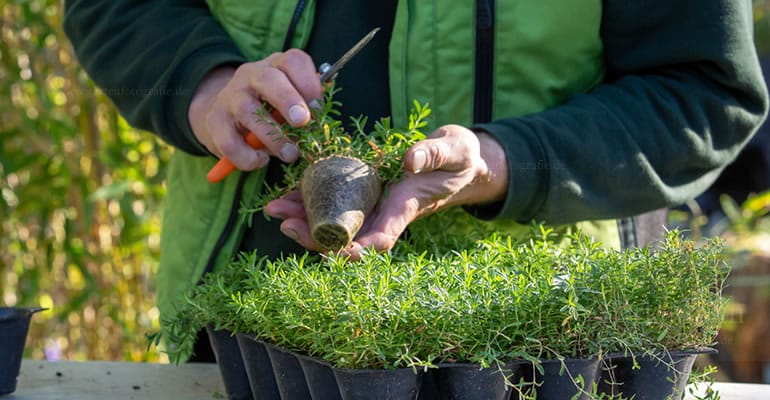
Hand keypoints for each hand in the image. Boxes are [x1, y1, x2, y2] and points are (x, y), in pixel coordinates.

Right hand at [188, 49, 322, 169]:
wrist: (224, 116)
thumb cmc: (269, 109)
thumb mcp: (290, 101)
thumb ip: (308, 104)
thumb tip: (323, 112)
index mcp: (276, 66)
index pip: (293, 60)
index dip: (309, 83)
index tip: (318, 107)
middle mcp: (251, 75)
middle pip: (268, 79)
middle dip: (288, 100)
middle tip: (303, 123)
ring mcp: (230, 97)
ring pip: (248, 111)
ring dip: (274, 138)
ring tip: (291, 154)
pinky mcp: (215, 122)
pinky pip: (230, 142)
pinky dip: (248, 157)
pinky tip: (261, 160)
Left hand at [265, 124, 508, 257]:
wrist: (459, 161)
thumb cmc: (460, 158)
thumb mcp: (454, 151)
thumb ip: (435, 154)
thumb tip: (411, 159)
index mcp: (405, 208)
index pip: (379, 239)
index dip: (355, 251)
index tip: (333, 253)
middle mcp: (385, 214)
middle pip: (346, 237)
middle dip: (314, 236)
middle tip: (285, 224)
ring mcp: (373, 206)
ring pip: (334, 223)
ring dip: (304, 221)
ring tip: (274, 210)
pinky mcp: (364, 193)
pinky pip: (334, 204)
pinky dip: (310, 202)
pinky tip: (286, 197)